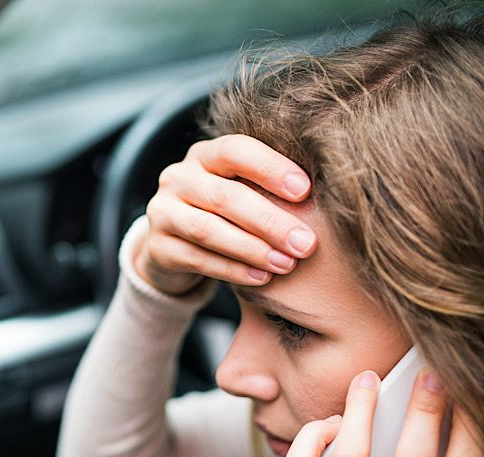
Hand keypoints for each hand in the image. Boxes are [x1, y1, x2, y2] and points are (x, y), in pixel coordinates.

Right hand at [135, 134, 316, 294]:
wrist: (174, 246)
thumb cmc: (224, 215)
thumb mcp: (241, 192)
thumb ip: (267, 189)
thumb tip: (325, 198)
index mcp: (204, 155)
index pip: (235, 150)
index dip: (270, 168)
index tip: (306, 191)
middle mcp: (178, 178)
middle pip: (224, 196)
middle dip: (270, 221)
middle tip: (306, 243)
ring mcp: (162, 212)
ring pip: (207, 230)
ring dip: (251, 248)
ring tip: (286, 264)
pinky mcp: (158, 248)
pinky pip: (197, 259)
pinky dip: (232, 270)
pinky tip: (261, 278)